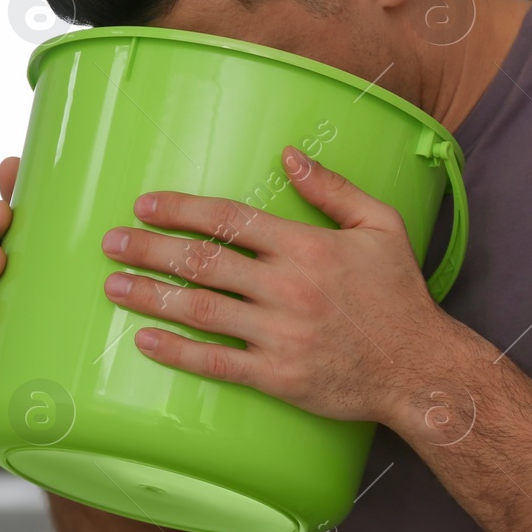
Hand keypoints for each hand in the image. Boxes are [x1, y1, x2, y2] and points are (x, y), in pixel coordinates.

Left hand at [100, 147, 457, 422]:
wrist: (421, 369)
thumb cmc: (400, 296)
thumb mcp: (381, 224)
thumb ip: (332, 188)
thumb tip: (288, 155)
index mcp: (306, 246)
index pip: (229, 219)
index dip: (181, 209)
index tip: (144, 205)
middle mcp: (287, 287)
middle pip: (202, 262)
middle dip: (149, 249)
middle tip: (111, 242)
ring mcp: (279, 334)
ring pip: (199, 310)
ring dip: (150, 296)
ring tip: (113, 285)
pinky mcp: (277, 377)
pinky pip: (216, 362)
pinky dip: (176, 352)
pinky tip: (145, 341)